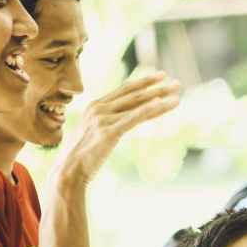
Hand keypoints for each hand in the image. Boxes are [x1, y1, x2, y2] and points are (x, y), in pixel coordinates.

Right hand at [58, 72, 179, 184]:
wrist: (69, 171)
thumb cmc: (83, 155)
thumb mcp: (96, 133)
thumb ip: (109, 122)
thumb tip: (127, 120)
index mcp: (95, 106)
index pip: (125, 89)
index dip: (144, 81)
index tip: (161, 76)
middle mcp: (98, 108)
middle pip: (134, 94)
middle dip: (157, 87)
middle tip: (177, 84)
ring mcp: (102, 119)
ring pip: (137, 104)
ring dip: (160, 98)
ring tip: (177, 95)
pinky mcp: (108, 132)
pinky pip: (133, 118)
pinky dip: (148, 110)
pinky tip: (161, 104)